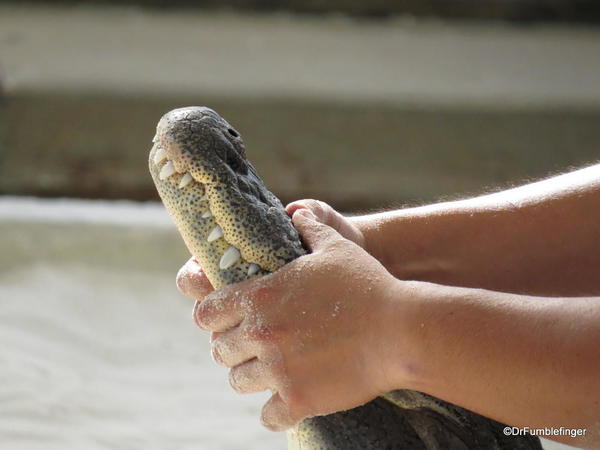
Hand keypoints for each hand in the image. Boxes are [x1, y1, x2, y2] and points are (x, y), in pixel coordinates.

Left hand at [177, 209, 404, 430]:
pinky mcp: (299, 400)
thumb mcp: (336, 246)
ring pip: (238, 383)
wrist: (401, 330)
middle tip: (250, 349)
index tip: (223, 322)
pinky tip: (286, 402)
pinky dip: (274, 412)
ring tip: (268, 373)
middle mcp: (261, 334)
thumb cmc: (367, 284)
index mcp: (260, 296)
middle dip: (231, 348)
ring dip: (250, 378)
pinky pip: (267, 417)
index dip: (211, 317)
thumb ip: (310, 226)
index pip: (206, 313)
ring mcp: (278, 370)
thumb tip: (297, 213)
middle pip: (219, 351)